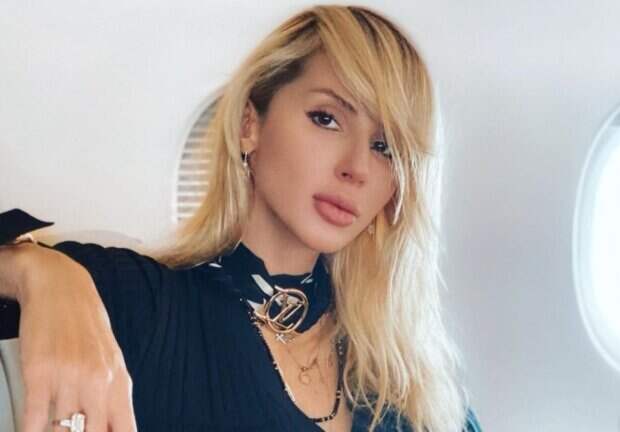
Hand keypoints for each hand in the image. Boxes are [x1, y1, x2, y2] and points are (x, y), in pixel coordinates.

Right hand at [15, 245, 136, 431]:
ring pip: (62, 431)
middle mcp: (98, 381)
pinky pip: (34, 417)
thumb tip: (114, 428)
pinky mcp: (40, 371)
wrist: (61, 288)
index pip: (124, 430)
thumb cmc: (86, 326)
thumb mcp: (111, 360)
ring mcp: (69, 376)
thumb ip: (113, 396)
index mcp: (119, 381)